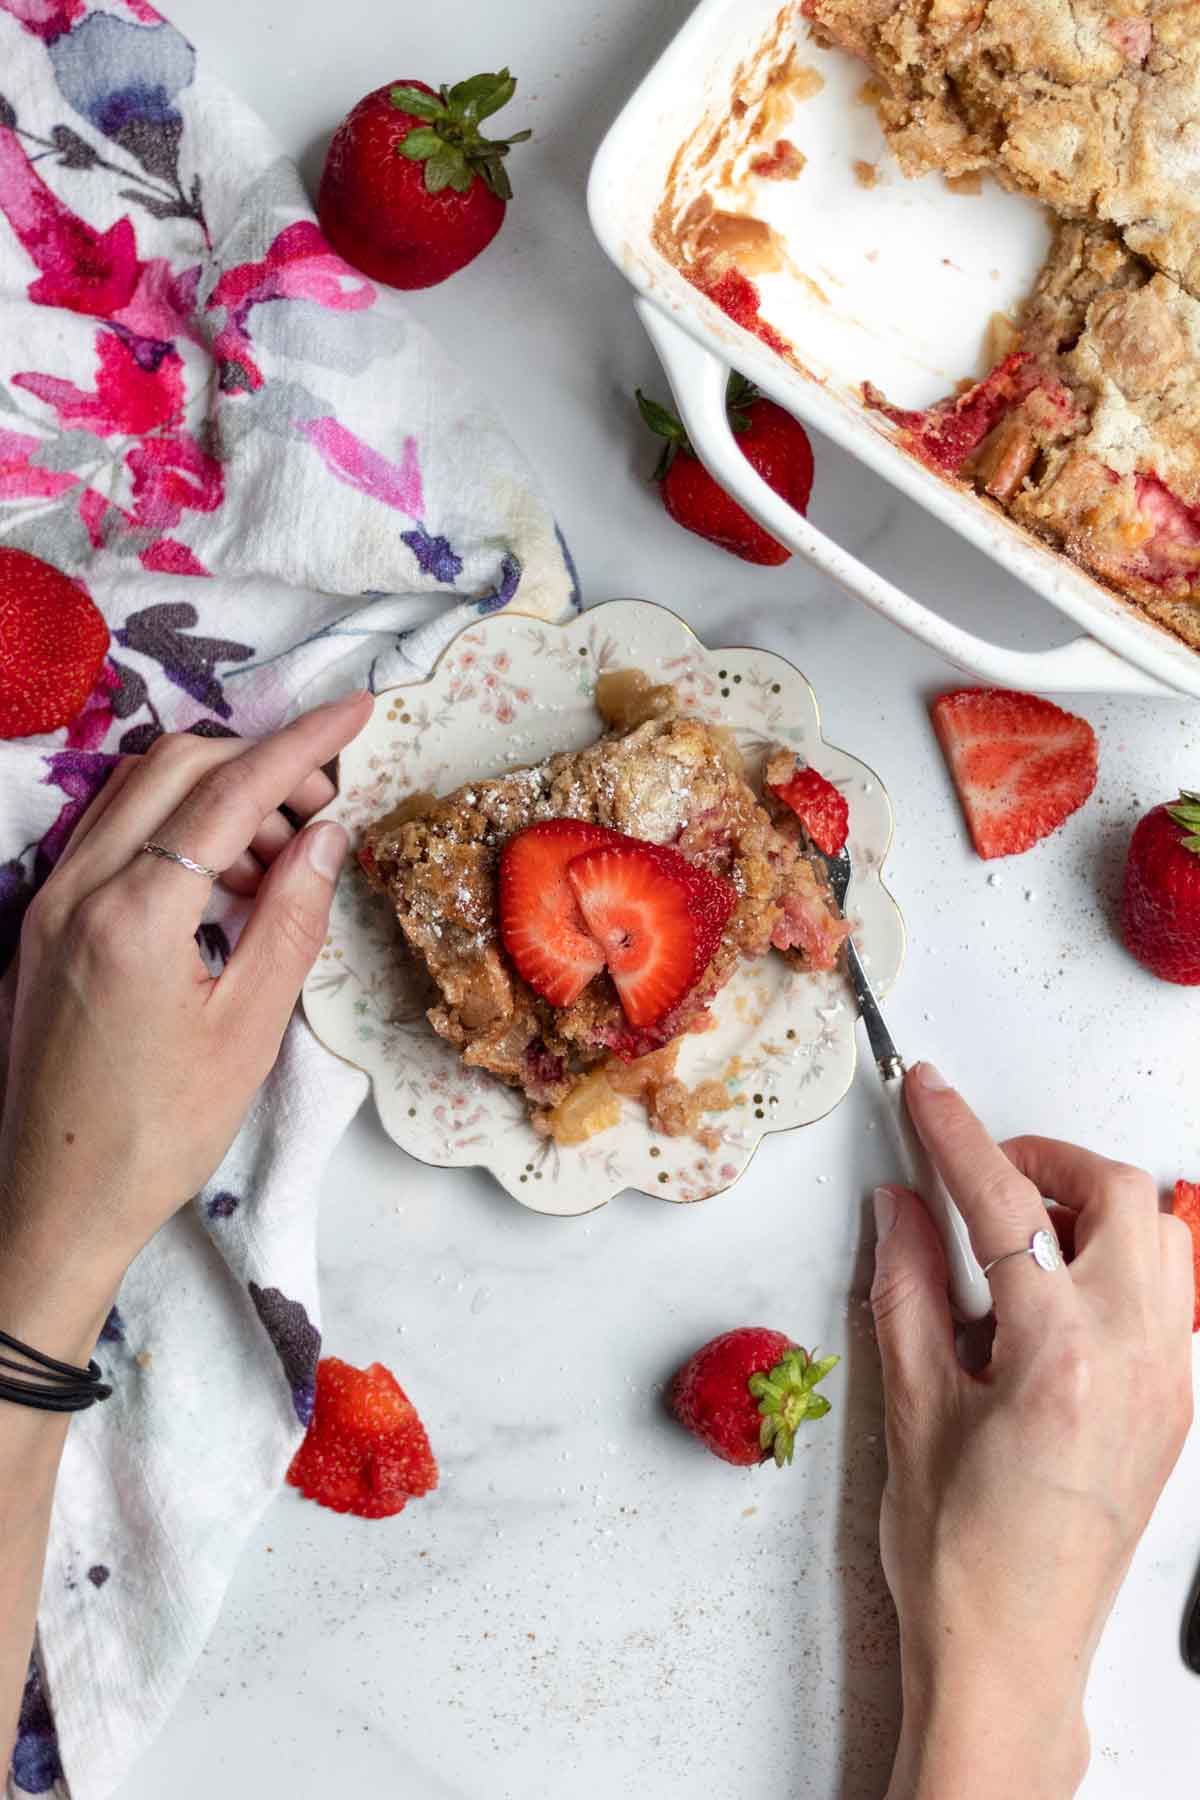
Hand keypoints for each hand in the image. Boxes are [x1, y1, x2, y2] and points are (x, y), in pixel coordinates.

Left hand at [0, 691, 370, 1355]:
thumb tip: (325, 835)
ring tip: (279, 859)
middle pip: (177, 766)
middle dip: (260, 764)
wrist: (54, 1203)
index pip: (232, 790)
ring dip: (216, 795)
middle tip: (323, 810)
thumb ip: (291, 919)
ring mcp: (48, 902)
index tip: (358, 707)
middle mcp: (75, 888)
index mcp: (133, 914)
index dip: (303, 742)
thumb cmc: (159, 1132)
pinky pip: (111, 837)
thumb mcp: (248, 1029)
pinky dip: (174, 830)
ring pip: (137, 793)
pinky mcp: (40, 924)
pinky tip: (218, 884)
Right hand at [872, 1063, 1193, 1799]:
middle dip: (1041, 1156)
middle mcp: (1137, 1361)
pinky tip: (1047, 1291)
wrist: (1014, 1658)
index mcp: (1062, 1360)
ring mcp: (1169, 1383)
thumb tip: (899, 1205)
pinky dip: (1110, 1257)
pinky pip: (1164, 1290)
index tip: (926, 1093)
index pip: (1006, 1204)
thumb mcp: (912, 1408)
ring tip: (1014, 1230)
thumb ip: (906, 1288)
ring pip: (1159, 1235)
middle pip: (1117, 1193)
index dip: (955, 1134)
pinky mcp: (1176, 1404)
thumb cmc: (959, 1558)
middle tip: (973, 1167)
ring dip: (1087, 1204)